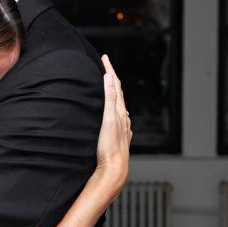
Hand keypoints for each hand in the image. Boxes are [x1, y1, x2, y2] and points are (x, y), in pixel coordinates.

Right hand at [95, 55, 131, 197]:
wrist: (114, 169)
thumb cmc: (110, 146)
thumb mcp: (108, 119)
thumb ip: (109, 98)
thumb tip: (108, 77)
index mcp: (119, 111)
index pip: (115, 85)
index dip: (109, 70)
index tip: (104, 57)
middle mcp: (123, 117)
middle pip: (118, 93)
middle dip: (112, 78)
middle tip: (105, 66)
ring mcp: (122, 127)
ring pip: (120, 105)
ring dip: (114, 93)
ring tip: (109, 86)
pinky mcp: (119, 136)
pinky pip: (119, 117)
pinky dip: (116, 109)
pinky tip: (117, 114)